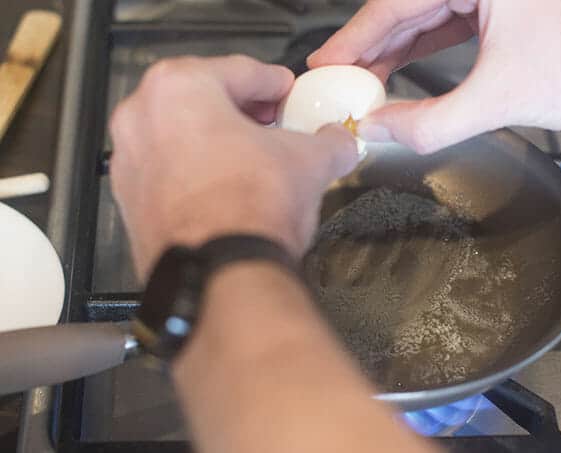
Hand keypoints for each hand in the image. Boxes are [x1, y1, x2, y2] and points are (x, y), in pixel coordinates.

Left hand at [109, 55, 356, 276]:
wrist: (219, 273)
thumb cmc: (248, 208)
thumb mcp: (310, 160)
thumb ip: (330, 141)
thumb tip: (338, 143)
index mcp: (180, 88)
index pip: (240, 71)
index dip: (272, 82)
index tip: (283, 89)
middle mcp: (142, 118)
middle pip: (202, 99)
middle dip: (241, 109)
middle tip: (270, 120)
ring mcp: (130, 162)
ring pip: (181, 135)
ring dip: (216, 140)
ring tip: (250, 156)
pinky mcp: (130, 202)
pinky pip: (169, 172)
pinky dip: (196, 173)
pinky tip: (225, 189)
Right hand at [308, 0, 560, 152]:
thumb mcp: (497, 100)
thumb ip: (430, 122)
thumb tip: (382, 129)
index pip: (395, 4)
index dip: (354, 37)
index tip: (326, 61)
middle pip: (402, 8)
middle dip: (367, 47)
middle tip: (336, 78)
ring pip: (421, 16)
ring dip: (390, 50)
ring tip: (360, 82)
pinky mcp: (497, 5)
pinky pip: (443, 24)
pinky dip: (418, 49)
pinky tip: (396, 71)